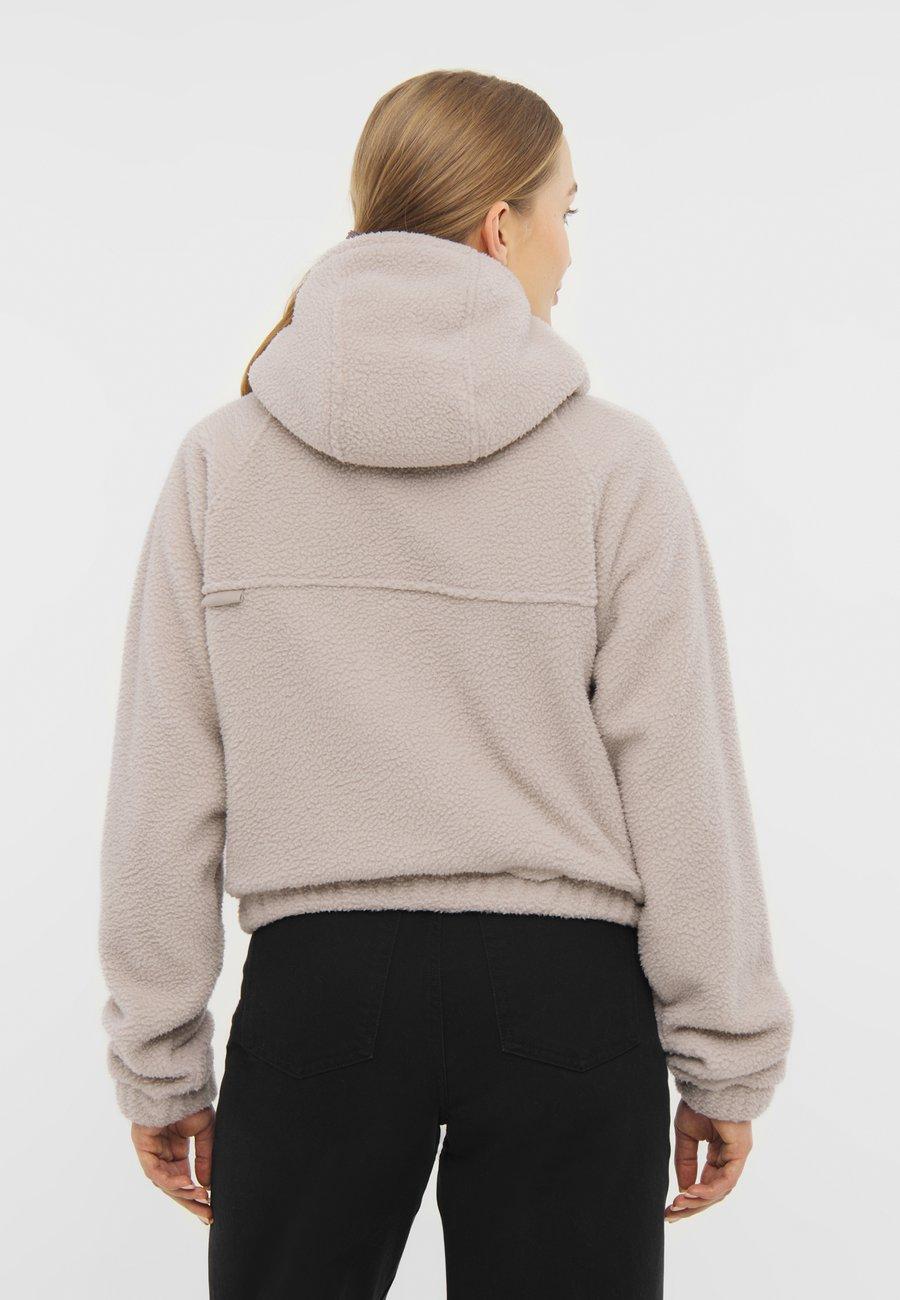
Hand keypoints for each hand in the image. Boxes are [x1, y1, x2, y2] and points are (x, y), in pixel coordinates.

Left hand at [131, 1105, 215, 1224]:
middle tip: (207, 1216)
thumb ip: (205, 1157)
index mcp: (175, 1153)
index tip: (211, 1210)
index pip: (184, 1181)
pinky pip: (155, 1170)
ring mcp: (151, 1152)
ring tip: (201, 1199)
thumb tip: (206, 1186)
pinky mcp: (143, 1146)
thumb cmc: (190, 1101)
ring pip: (164, 1182)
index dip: (196, 1196)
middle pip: (173, 1187)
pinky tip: (188, 1183)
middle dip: (190, 1202)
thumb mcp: (204, 1131)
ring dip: (183, 1193)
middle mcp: (162, 1155)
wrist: (178, 1082)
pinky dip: (171, 1180)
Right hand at [664, 1099, 751, 1222]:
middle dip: (691, 1207)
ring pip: (720, 1190)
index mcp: (718, 1154)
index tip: (669, 1209)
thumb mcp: (685, 1135)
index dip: (689, 1199)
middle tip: (670, 1215)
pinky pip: (726, 1180)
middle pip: (713, 1194)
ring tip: (677, 1204)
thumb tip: (683, 1190)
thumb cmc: (699, 1102)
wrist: (708, 1082)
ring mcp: (737, 1156)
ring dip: (698, 1201)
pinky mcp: (740, 1151)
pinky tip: (690, 1192)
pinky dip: (708, 1189)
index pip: (706, 1184)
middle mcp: (730, 1159)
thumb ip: (685, 1162)